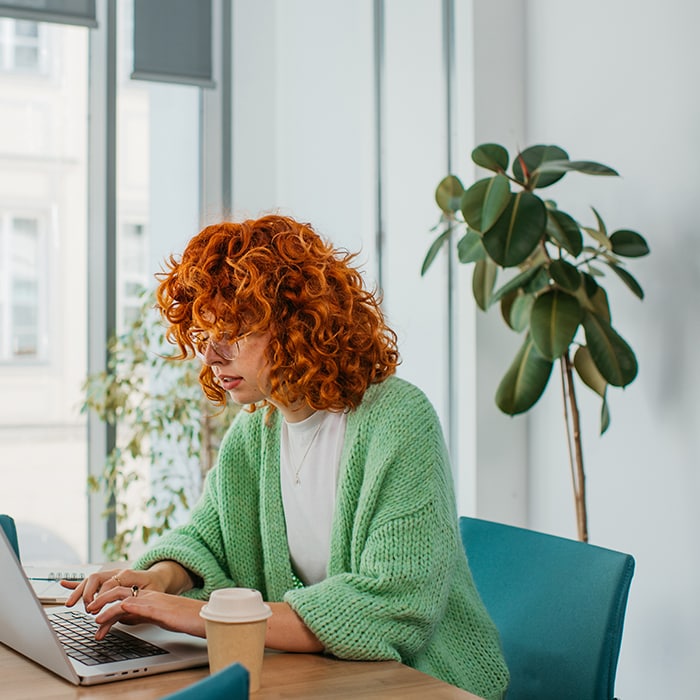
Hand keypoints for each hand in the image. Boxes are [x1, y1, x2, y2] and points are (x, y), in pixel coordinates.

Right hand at [63, 567, 168, 610]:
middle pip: (96, 578)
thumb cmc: (155, 587)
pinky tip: (63, 583)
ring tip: (70, 603)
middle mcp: (117, 573)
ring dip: (79, 591)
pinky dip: (76, 582)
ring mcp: (110, 575)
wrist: (159, 577)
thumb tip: (122, 616)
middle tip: (87, 609)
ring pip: (90, 579)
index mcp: (128, 574)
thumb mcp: (151, 596)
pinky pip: (89, 580)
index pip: (109, 583)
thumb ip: (136, 605)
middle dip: (88, 593)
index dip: (100, 597)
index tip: (94, 610)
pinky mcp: (106, 580)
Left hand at [88, 589, 206, 639]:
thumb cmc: (186, 619)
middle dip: (101, 598)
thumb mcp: (160, 617)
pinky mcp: (157, 609)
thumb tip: (128, 618)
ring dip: (105, 602)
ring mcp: (153, 601)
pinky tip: (111, 613)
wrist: (203, 616)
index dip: (107, 598)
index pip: (124, 594)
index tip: (95, 609)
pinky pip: (135, 606)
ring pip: (123, 596)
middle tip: (87, 607)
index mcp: (149, 598)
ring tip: (93, 613)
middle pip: (120, 591)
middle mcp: (149, 596)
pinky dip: (120, 609)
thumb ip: (144, 614)